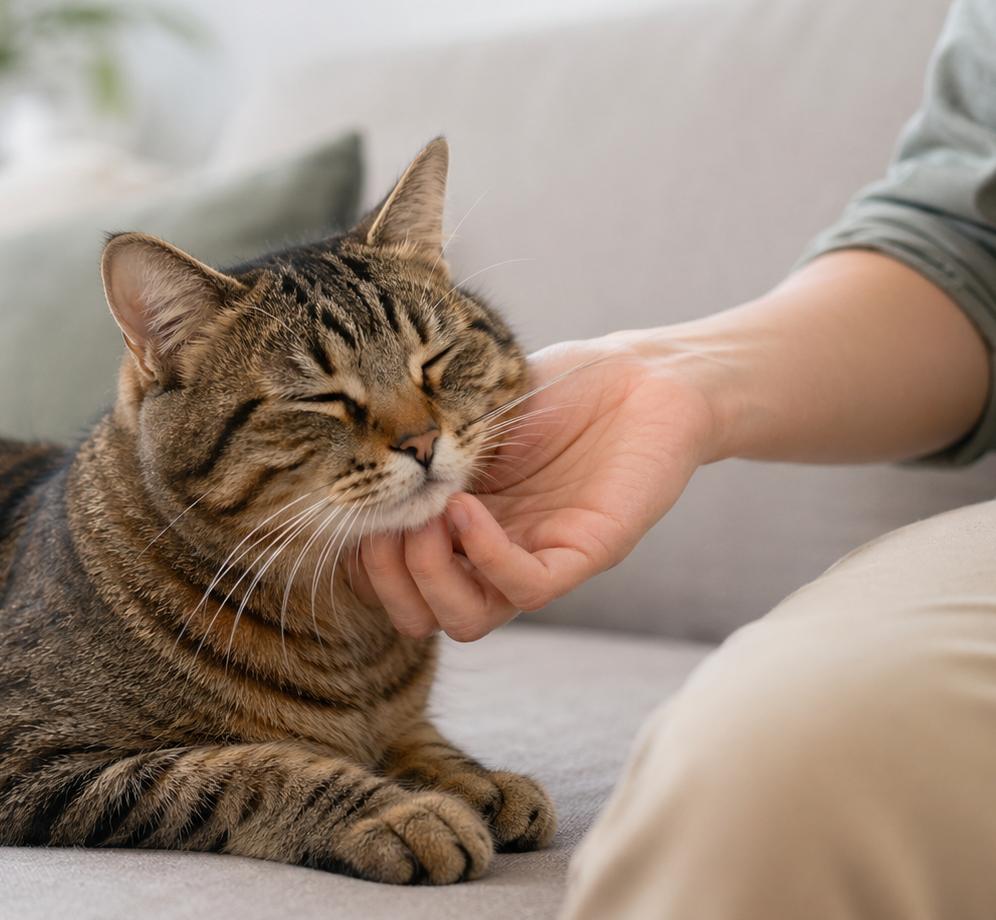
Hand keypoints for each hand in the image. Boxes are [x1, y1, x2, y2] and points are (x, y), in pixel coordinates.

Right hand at [348, 335, 715, 640]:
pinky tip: (467, 509)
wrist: (645, 376)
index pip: (392, 580)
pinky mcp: (584, 555)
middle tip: (387, 519)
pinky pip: (525, 589)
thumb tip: (356, 458)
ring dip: (429, 575)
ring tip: (428, 517)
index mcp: (458, 526)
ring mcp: (536, 559)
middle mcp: (491, 554)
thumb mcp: (468, 410)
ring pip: (465, 619)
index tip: (350, 507)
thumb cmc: (559, 389)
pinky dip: (486, 556)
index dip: (362, 559)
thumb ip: (423, 441)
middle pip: (420, 615)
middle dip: (386, 576)